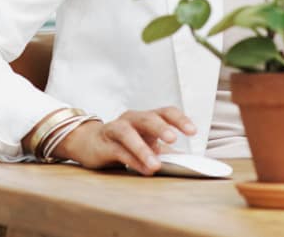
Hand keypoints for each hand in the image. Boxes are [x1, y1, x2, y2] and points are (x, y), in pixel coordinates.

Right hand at [51, 108, 196, 173]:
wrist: (90, 143)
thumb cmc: (124, 142)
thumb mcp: (147, 144)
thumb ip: (165, 151)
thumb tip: (188, 161)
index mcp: (146, 118)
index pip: (165, 112)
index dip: (179, 120)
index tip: (193, 131)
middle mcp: (131, 120)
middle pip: (147, 118)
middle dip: (160, 127)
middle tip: (172, 138)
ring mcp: (116, 130)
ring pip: (129, 134)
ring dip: (143, 149)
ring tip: (155, 165)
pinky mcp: (104, 145)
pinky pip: (119, 151)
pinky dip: (132, 161)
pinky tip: (143, 170)